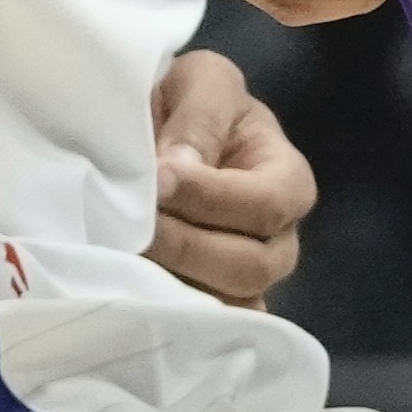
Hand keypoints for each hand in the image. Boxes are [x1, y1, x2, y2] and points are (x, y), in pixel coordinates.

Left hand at [144, 51, 316, 308]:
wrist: (154, 128)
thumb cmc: (188, 101)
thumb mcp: (202, 81)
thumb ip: (200, 117)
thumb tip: (178, 170)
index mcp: (288, 180)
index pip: (266, 205)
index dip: (211, 197)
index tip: (158, 177)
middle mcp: (277, 241)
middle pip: (250, 267)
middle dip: (186, 247)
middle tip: (133, 226)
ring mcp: (243, 283)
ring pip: (224, 307)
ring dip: (172, 285)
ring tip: (124, 256)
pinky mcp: (207, 308)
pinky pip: (198, 331)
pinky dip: (165, 316)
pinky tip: (127, 291)